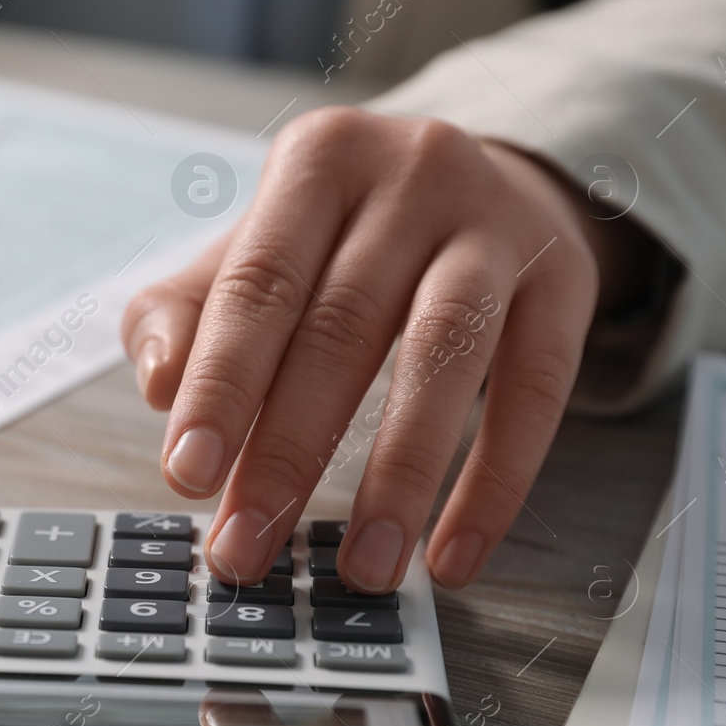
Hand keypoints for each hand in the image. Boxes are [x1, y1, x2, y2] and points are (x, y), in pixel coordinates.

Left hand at [122, 107, 639, 592]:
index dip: (220, 386)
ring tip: (362, 567)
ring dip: (399, 476)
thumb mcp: (257, 249)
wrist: (485, 182)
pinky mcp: (567, 278)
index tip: (187, 478)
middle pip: (342, 326)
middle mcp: (413, 174)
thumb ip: (188, 312)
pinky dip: (495, 481)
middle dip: (288, 452)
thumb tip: (157, 385)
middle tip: (248, 547)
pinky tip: (453, 553)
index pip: (259, 283)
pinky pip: (538, 390)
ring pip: (447, 355)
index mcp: (320, 158)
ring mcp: (499, 222)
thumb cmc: (342, 238)